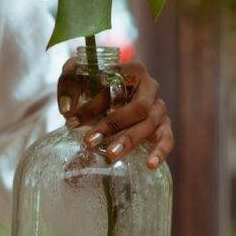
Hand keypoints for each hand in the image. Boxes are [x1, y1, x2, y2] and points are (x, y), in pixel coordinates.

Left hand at [57, 57, 173, 169]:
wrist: (105, 86)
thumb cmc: (91, 79)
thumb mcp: (76, 74)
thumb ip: (69, 86)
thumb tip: (68, 112)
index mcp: (133, 70)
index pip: (118, 88)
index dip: (94, 106)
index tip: (72, 123)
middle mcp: (151, 87)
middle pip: (138, 108)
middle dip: (113, 126)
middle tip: (90, 142)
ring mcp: (159, 107)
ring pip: (150, 125)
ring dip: (130, 141)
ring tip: (111, 156)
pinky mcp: (163, 125)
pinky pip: (167, 139)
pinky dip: (160, 152)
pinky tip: (150, 165)